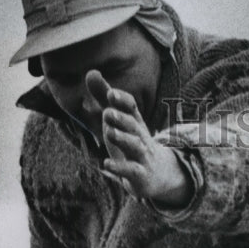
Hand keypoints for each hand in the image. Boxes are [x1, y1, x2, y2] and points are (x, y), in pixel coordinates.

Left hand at [85, 70, 193, 207]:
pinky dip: (120, 168)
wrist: (158, 175)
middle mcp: (141, 137)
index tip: (110, 94)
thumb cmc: (132, 143)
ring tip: (109, 132)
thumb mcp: (117, 120)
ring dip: (122, 139)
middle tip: (107, 113)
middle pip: (134, 126)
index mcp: (135, 122)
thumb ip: (103, 98)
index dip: (123, 101)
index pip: (132, 108)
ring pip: (134, 146)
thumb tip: (90, 72)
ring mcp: (142, 157)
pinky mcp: (140, 176)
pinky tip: (106, 164)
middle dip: (122, 119)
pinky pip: (132, 171)